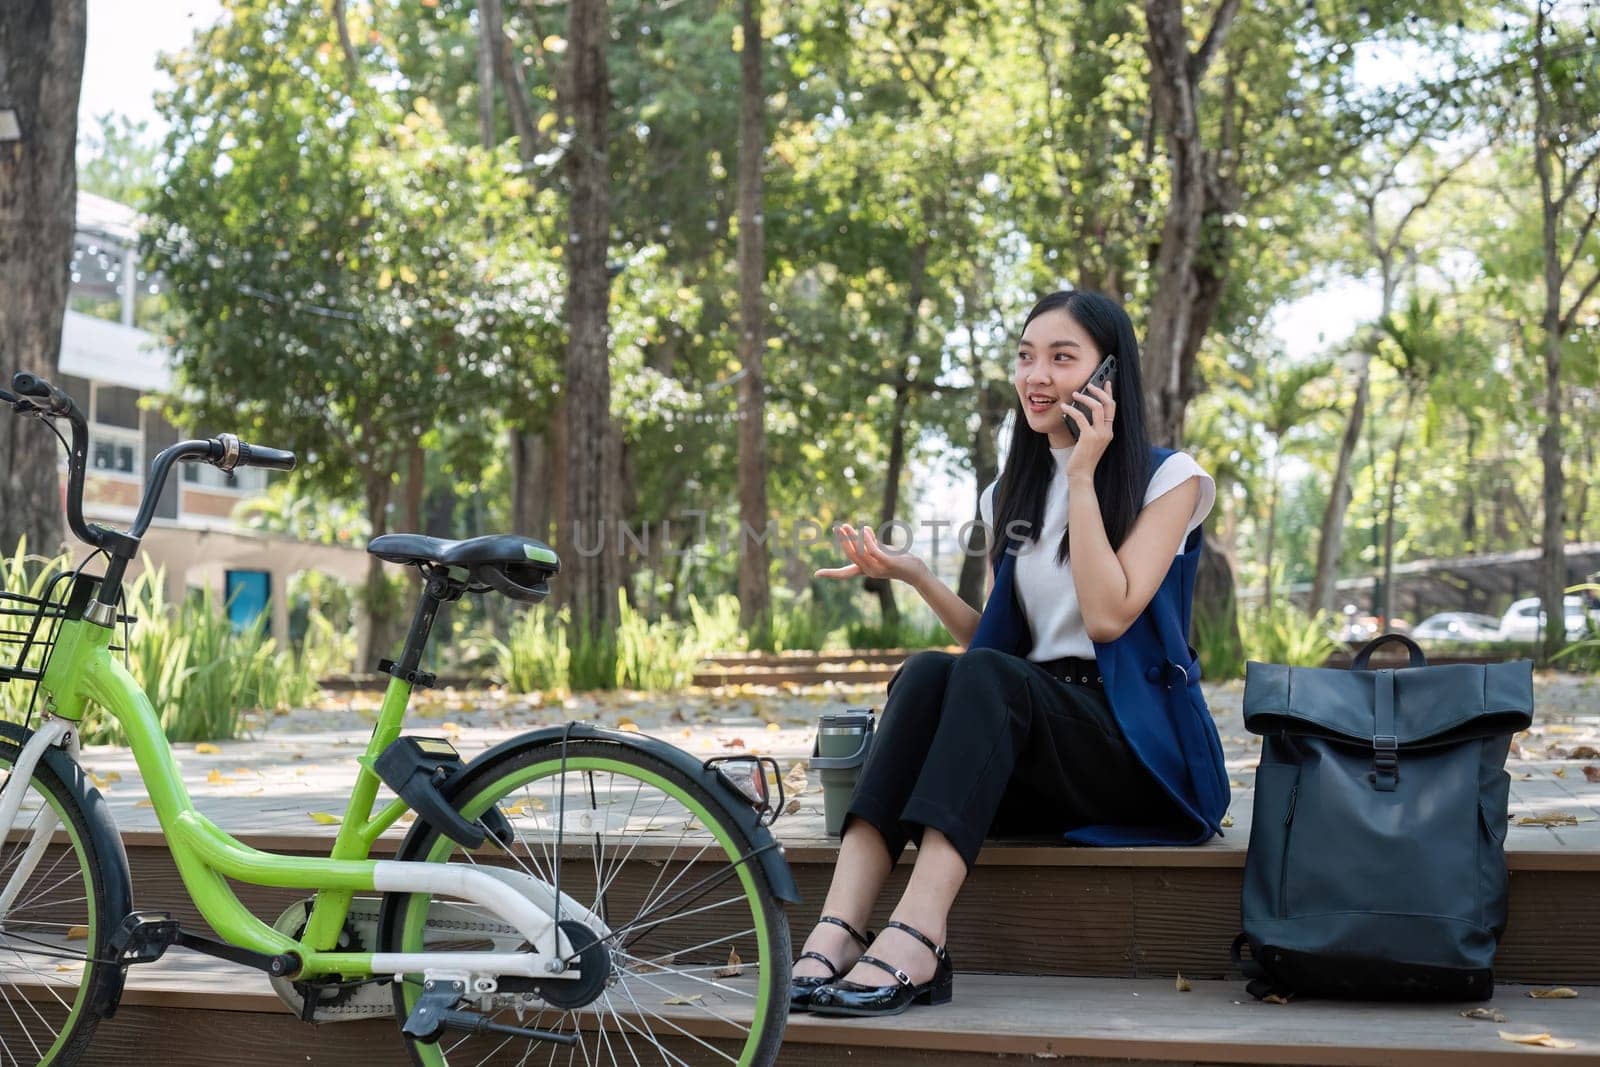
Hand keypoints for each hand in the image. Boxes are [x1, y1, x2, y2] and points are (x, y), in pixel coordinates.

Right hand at [814, 523, 928, 583]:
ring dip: (853, 537)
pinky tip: (865, 529)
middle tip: (837, 527)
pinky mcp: (887, 563)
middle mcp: (869, 571)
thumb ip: (871, 544)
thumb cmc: (898, 560)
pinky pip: (874, 551)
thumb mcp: (881, 551)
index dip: (830, 574)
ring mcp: (878, 568)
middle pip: (851, 556)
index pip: (844, 574)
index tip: (816, 574)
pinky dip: (868, 540)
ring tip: (847, 525)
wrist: (915, 570)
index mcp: (864, 570)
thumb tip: (863, 532)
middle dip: (843, 542)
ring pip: (861, 552)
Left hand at [1059, 380, 1115, 479]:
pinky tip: (1064, 408)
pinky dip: (1071, 410)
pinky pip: (1081, 417)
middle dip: (1099, 391)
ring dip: (1085, 398)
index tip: (1107, 382)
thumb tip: (1081, 411)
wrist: (1081, 475)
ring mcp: (1099, 435)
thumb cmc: (1082, 459)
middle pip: (1108, 404)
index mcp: (1109, 432)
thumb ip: (1090, 428)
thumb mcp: (1089, 441)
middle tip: (1089, 385)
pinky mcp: (1089, 438)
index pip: (1113, 408)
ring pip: (1097, 408)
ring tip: (1074, 394)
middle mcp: (1107, 432)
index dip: (1110, 394)